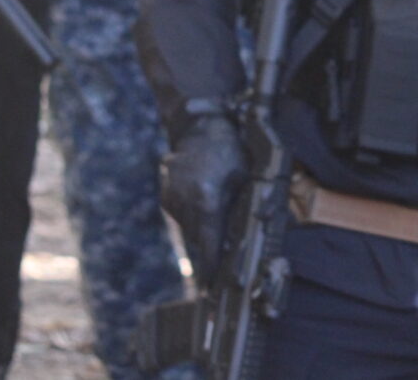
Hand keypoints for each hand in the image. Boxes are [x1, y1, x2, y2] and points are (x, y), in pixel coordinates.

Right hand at [160, 115, 247, 284]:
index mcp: (206, 199)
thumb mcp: (245, 180)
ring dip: (203, 229)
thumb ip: (244, 211)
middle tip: (223, 253)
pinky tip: (203, 199)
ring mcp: (171, 199)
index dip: (211, 269)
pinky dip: (193, 216)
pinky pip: (181, 217)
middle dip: (211, 247)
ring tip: (216, 210)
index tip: (210, 290)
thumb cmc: (230, 152)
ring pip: (189, 229)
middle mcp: (184, 202)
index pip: (209, 245)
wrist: (200, 127)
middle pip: (198, 240)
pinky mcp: (165, 196)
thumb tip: (251, 243)